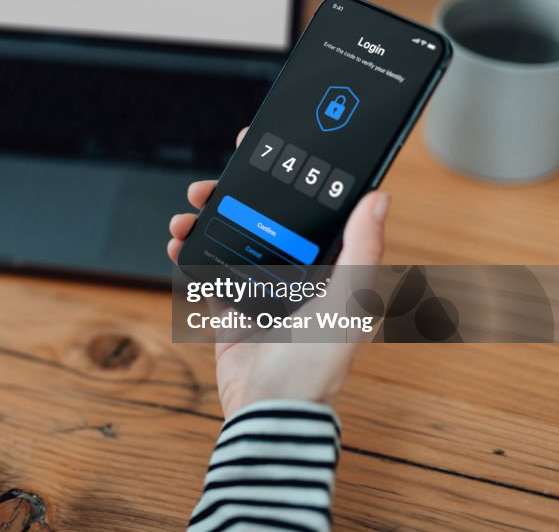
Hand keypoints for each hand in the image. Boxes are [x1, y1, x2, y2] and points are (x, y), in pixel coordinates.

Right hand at [167, 127, 390, 414]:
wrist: (271, 409)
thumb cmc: (317, 363)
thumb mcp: (349, 300)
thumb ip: (363, 249)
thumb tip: (380, 197)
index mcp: (326, 266)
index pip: (306, 209)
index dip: (285, 178)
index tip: (262, 150)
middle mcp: (293, 273)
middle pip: (258, 218)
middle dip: (231, 197)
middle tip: (209, 184)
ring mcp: (259, 290)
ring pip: (227, 239)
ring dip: (203, 222)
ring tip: (185, 216)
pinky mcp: (230, 310)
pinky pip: (205, 272)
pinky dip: (188, 255)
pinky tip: (177, 245)